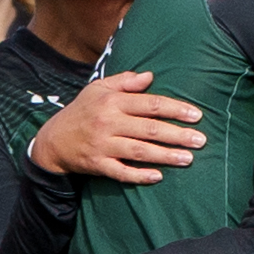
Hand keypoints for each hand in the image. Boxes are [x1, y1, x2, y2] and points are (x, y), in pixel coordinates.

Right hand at [30, 67, 203, 181]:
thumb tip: (150, 76)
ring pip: (139, 151)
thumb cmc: (81, 111)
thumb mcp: (98, 89)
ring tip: (188, 159)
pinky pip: (120, 172)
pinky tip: (158, 177)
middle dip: (177, 135)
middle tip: (201, 140)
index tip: (196, 115)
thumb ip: (125, 82)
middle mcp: (108, 123)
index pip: (150, 104)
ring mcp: (102, 145)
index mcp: (112, 102)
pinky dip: (139, 175)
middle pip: (149, 129)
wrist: (52, 140)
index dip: (175, 109)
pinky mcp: (97, 165)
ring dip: (165, 155)